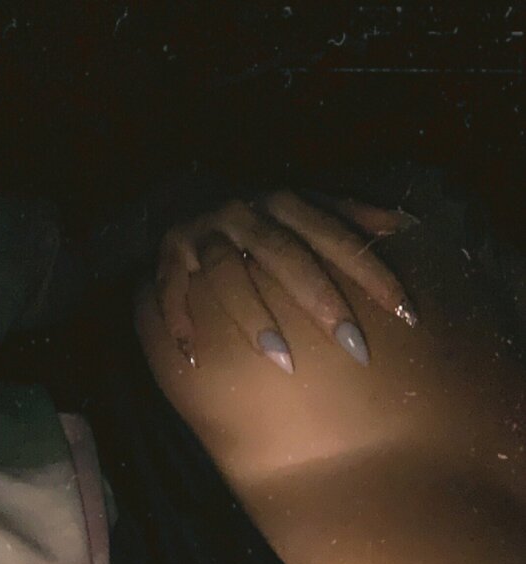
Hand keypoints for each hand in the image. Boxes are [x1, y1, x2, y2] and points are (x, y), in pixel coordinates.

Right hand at [154, 190, 419, 371]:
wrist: (180, 190)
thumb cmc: (256, 212)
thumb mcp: (303, 204)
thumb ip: (349, 214)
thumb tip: (403, 225)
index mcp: (285, 202)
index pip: (337, 238)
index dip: (372, 274)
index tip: (406, 314)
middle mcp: (246, 213)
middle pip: (288, 257)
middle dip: (323, 302)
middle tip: (356, 348)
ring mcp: (205, 233)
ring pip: (229, 273)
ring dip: (255, 317)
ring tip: (285, 361)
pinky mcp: (169, 255)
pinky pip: (171, 289)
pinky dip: (179, 320)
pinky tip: (194, 360)